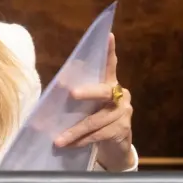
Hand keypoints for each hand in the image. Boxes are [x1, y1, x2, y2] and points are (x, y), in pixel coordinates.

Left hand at [54, 34, 134, 170]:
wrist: (116, 147)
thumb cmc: (98, 120)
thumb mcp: (91, 105)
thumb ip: (82, 94)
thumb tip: (58, 85)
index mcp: (111, 84)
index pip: (111, 65)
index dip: (110, 51)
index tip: (109, 34)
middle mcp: (121, 96)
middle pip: (104, 92)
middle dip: (88, 92)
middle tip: (72, 93)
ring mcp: (124, 113)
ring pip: (96, 120)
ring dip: (75, 131)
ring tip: (59, 139)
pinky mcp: (122, 130)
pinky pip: (98, 135)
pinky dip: (81, 141)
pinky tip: (69, 145)